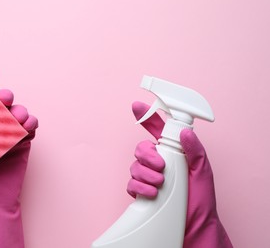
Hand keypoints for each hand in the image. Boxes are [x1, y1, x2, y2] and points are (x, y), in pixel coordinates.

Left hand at [0, 69, 37, 247]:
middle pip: (3, 103)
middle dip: (6, 96)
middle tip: (4, 99)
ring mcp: (10, 133)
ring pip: (19, 112)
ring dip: (21, 110)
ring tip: (18, 118)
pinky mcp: (23, 142)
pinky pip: (31, 127)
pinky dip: (32, 123)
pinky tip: (28, 126)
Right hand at [127, 101, 231, 247]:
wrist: (194, 226)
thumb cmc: (200, 199)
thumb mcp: (203, 172)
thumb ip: (195, 151)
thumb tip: (186, 133)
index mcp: (173, 153)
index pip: (157, 130)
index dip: (147, 117)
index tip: (137, 107)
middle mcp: (159, 162)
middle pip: (141, 148)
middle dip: (148, 156)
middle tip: (161, 166)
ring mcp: (148, 177)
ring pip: (134, 166)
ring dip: (145, 174)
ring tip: (159, 184)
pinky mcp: (141, 192)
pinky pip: (131, 183)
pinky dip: (139, 187)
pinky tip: (151, 193)